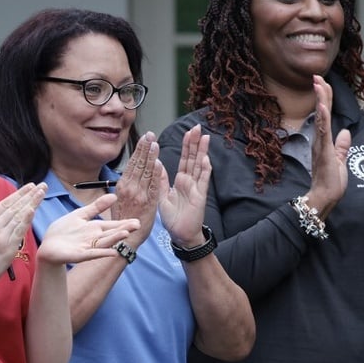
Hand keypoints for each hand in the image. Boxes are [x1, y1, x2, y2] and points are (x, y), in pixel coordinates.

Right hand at [0, 183, 46, 284]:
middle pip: (14, 207)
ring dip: (32, 203)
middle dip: (29, 195)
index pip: (5, 203)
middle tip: (41, 186)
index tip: (30, 187)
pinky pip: (19, 230)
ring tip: (42, 193)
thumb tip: (3, 211)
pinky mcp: (7, 247)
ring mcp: (0, 236)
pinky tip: (33, 209)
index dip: (19, 194)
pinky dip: (26, 219)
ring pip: (19, 216)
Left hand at [37, 193, 139, 264]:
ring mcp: (88, 247)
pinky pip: (92, 254)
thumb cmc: (63, 231)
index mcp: (94, 228)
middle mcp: (94, 238)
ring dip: (115, 239)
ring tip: (126, 234)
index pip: (112, 225)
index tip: (137, 221)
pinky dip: (102, 253)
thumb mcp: (80, 215)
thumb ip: (96, 207)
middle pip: (111, 233)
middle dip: (124, 229)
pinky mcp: (79, 255)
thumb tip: (114, 195)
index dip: (124, 223)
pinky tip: (112, 253)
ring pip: (104, 242)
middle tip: (137, 225)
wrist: (48, 246)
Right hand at [112, 132, 160, 248]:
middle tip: (151, 134)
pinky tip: (158, 163)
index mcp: (123, 186)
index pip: (132, 164)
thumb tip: (131, 172)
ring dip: (151, 156)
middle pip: (139, 164)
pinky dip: (156, 174)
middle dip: (145, 148)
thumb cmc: (123, 219)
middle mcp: (130, 188)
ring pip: (146, 172)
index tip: (144, 138)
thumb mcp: (121, 199)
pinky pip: (153, 186)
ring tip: (155, 143)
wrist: (125, 238)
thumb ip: (127, 185)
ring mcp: (139, 195)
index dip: (139, 150)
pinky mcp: (148, 203)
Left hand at [159, 124, 211, 247]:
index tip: (187, 131)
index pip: (184, 159)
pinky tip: (206, 159)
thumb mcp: (162, 197)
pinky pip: (202, 181)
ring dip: (202, 152)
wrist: (181, 235)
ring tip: (204, 137)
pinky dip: (205, 170)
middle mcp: (190, 182)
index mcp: (180, 181)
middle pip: (193, 158)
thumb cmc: (173, 218)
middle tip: (197, 127)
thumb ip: (161, 180)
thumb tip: (157, 163)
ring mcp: (196, 188)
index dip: (186, 145)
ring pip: (199, 166)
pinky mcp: (200, 197)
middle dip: (195, 143)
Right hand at [306, 74, 350, 219]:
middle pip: (321, 111)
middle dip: (320, 93)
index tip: (324, 83)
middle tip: (316, 75)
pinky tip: (323, 106)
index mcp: (325, 141)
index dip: (326, 98)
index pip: (326, 115)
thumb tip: (346, 133)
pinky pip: (323, 132)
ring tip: (318, 83)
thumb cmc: (330, 182)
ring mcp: (320, 145)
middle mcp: (320, 140)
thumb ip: (341, 146)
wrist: (324, 197)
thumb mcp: (339, 160)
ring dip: (320, 100)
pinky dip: (323, 118)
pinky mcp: (324, 152)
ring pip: (321, 118)